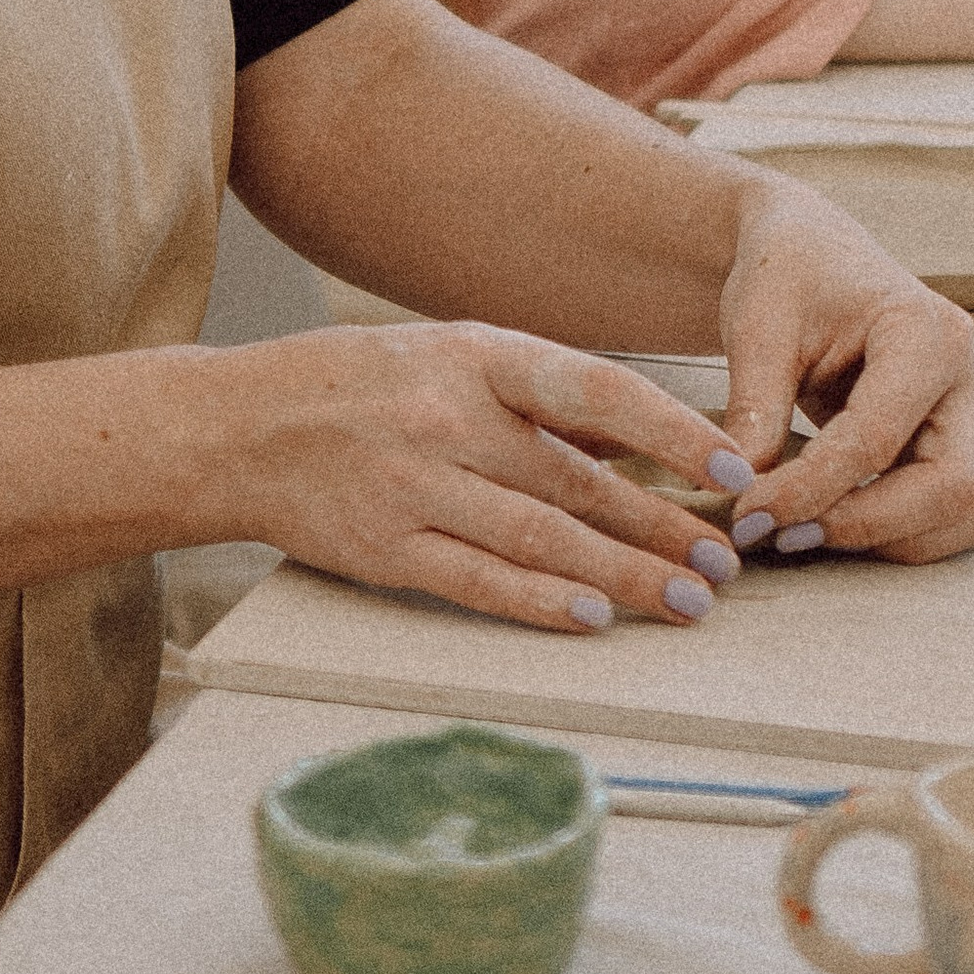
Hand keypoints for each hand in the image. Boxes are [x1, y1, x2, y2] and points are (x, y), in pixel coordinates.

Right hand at [217, 323, 766, 633]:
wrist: (236, 427)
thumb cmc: (359, 385)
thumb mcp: (450, 357)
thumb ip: (536, 399)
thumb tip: (634, 443)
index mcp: (477, 354)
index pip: (599, 391)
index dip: (675, 432)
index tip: (736, 468)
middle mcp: (450, 417)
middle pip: (581, 481)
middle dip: (664, 525)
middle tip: (728, 560)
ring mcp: (415, 486)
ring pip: (542, 539)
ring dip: (625, 575)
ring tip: (687, 599)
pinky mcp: (385, 550)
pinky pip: (478, 581)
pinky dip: (541, 603)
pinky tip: (595, 618)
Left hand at [714, 178, 973, 565]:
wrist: (813, 255)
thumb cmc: (790, 276)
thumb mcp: (758, 327)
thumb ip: (754, 410)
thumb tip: (740, 494)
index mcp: (926, 330)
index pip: (876, 438)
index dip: (812, 489)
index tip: (751, 514)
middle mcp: (969, 373)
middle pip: (953, 486)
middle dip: (868, 525)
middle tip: (786, 534)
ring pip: (973, 510)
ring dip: (895, 538)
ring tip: (810, 529)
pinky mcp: (969, 443)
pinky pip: (965, 514)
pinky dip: (911, 532)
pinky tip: (844, 518)